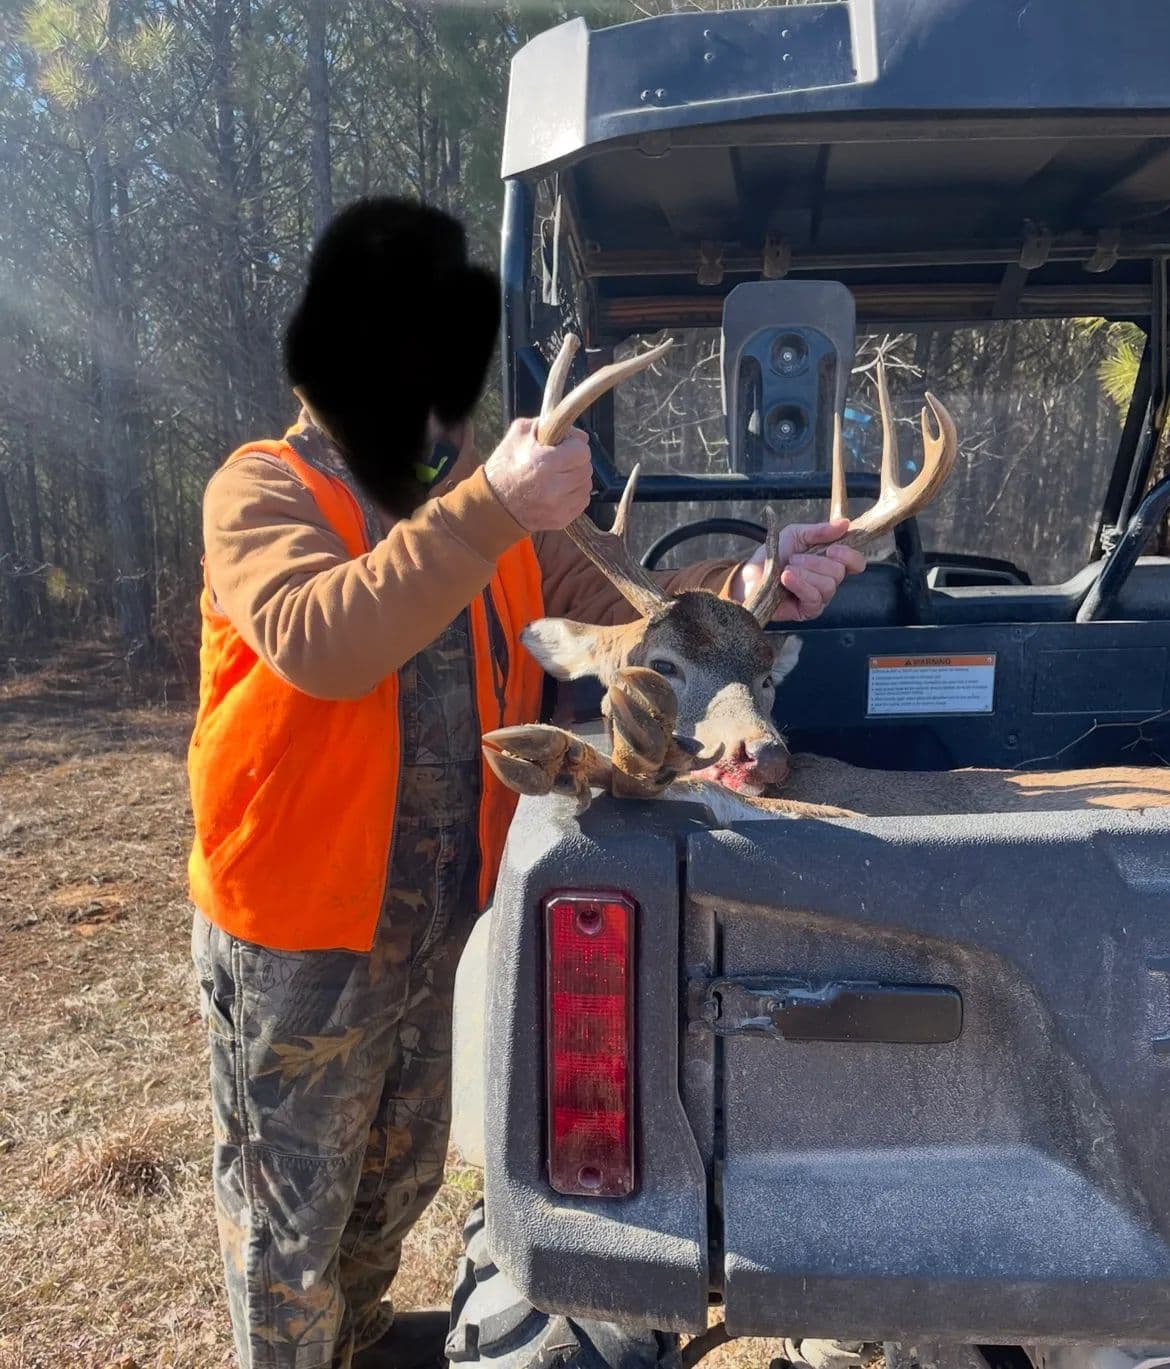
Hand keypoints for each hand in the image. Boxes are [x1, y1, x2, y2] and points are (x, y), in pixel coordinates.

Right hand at [483, 418, 592, 531]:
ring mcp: (560, 506)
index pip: (582, 451)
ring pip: (586, 486)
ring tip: (559, 477)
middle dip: (575, 462)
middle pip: (586, 468)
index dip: (574, 446)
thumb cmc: (505, 467)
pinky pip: (582, 502)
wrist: (493, 505)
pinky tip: (559, 491)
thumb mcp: (519, 433)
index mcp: (545, 463)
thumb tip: (579, 435)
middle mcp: (555, 487)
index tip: (563, 447)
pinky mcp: (562, 520)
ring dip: (576, 478)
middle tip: (559, 462)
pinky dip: (574, 495)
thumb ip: (549, 424)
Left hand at [729, 518, 866, 622]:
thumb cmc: (774, 555)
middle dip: (815, 561)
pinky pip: (814, 598)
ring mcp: (820, 597)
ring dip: (804, 572)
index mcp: (831, 562)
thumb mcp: (796, 535)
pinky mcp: (808, 611)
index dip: (849, 555)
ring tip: (787, 569)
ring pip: (828, 585)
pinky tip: (786, 578)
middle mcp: (829, 581)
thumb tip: (845, 523)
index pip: (855, 563)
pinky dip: (799, 584)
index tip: (832, 549)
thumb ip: (820, 530)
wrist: (751, 575)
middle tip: (794, 558)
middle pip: (840, 572)